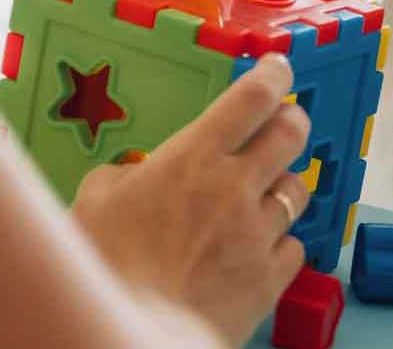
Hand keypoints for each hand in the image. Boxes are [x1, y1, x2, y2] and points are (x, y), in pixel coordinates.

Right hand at [72, 54, 311, 343]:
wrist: (130, 332)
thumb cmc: (104, 269)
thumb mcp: (94, 201)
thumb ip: (123, 176)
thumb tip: (132, 177)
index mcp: (193, 158)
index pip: (252, 97)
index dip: (273, 75)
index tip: (277, 69)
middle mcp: (235, 188)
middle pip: (291, 133)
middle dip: (292, 121)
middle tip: (284, 122)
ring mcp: (257, 234)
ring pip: (298, 190)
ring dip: (283, 186)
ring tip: (263, 193)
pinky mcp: (269, 279)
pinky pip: (294, 247)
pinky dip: (281, 243)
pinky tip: (259, 247)